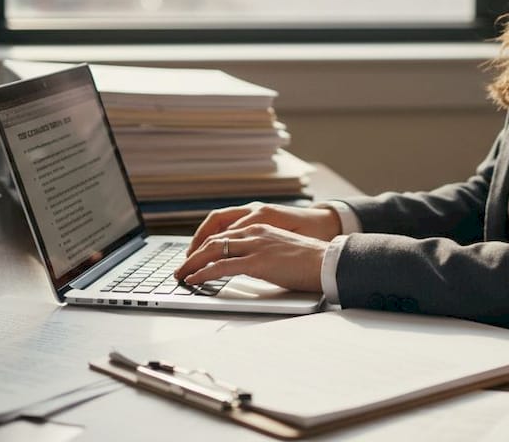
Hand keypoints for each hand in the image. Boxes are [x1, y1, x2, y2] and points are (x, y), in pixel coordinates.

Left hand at [173, 224, 327, 291]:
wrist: (327, 261)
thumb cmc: (310, 261)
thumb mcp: (281, 250)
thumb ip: (263, 253)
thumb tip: (249, 267)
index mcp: (261, 228)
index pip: (225, 234)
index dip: (205, 246)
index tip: (194, 258)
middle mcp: (255, 232)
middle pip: (214, 240)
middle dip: (193, 255)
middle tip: (181, 268)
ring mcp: (255, 245)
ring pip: (213, 251)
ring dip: (192, 264)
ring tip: (181, 275)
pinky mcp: (257, 261)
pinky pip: (222, 266)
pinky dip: (203, 273)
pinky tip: (194, 280)